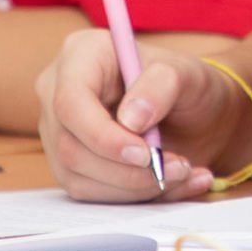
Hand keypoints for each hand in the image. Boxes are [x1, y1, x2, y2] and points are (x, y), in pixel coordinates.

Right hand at [37, 29, 239, 201]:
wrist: (193, 113)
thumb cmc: (185, 83)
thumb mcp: (186, 74)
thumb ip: (161, 86)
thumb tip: (131, 119)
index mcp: (82, 55)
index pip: (71, 102)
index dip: (102, 135)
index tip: (145, 154)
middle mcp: (58, 91)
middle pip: (71, 146)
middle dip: (127, 169)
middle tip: (177, 168)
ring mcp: (59, 130)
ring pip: (78, 176)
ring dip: (135, 186)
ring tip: (182, 173)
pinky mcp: (69, 163)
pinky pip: (90, 193)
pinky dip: (134, 196)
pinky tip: (171, 183)